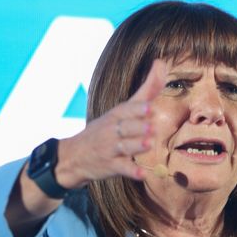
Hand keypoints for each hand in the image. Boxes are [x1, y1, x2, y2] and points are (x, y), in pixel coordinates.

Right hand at [57, 59, 167, 186]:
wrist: (74, 156)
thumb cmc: (106, 129)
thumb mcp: (123, 108)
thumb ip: (146, 89)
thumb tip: (162, 62)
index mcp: (117, 115)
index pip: (127, 110)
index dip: (137, 109)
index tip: (149, 107)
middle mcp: (112, 130)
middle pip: (126, 127)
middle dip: (138, 126)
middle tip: (150, 126)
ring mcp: (111, 149)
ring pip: (125, 147)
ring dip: (136, 145)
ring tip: (148, 144)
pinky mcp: (111, 166)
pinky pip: (122, 168)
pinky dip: (132, 171)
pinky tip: (142, 174)